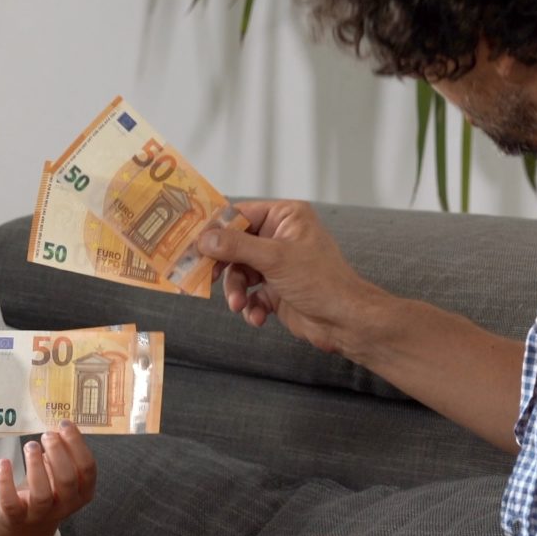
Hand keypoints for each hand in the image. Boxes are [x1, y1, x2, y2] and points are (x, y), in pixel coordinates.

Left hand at [0, 421, 97, 534]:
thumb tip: (60, 427)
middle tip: (47, 434)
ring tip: (30, 445)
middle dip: (58, 453)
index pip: (87, 468)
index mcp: (83, 491)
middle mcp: (66, 505)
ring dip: (35, 466)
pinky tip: (4, 462)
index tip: (65, 424)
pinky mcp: (17, 517)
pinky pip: (11, 501)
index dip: (77, 444)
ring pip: (41, 494)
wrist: (27, 523)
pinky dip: (6, 481)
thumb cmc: (48, 489)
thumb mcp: (61, 472)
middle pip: (67, 480)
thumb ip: (64, 453)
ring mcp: (42, 514)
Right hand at [199, 200, 380, 355]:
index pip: (240, 214)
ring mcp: (277, 264)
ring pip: (239, 273)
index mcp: (285, 217)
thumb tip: (204, 238)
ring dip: (236, 291)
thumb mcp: (274, 258)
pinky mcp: (276, 289)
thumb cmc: (320, 280)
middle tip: (204, 277)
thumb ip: (236, 246)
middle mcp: (280, 237)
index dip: (215, 228)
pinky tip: (257, 315)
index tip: (192, 242)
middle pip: (234, 246)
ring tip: (239, 304)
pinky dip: (250, 306)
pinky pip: (250, 294)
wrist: (344, 321)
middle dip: (224, 266)